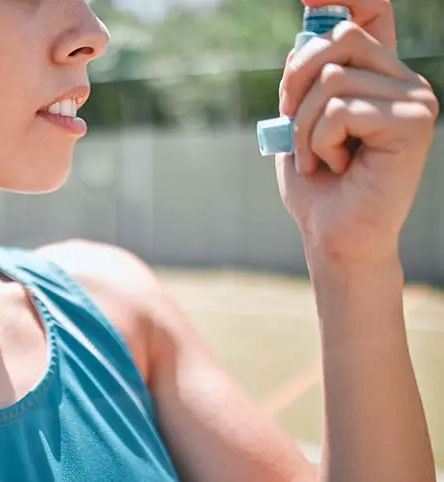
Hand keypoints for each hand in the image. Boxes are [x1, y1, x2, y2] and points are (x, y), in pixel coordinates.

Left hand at [276, 0, 439, 267]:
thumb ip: (304, 79)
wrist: (333, 235)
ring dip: (303, 125)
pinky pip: (339, 109)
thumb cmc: (317, 183)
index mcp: (377, 75)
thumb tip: (304, 33)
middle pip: (337, 37)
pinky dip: (318, 142)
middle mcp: (403, 78)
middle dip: (294, 83)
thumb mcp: (297, 122)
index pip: (371, 12)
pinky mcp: (414, 121)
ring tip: (317, 157)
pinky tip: (334, 167)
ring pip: (331, 78)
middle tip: (291, 125)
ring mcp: (415, 97)